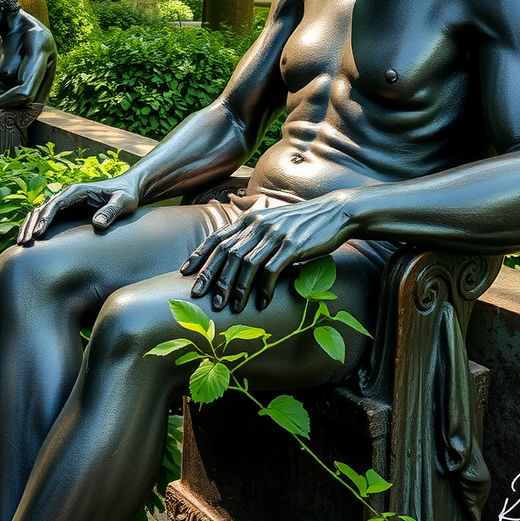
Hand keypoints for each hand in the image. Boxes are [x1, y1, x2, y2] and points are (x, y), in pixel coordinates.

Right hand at [17, 178, 138, 244]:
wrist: (128, 188)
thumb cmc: (127, 195)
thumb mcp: (124, 202)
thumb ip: (112, 211)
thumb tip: (97, 224)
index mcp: (78, 191)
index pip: (55, 204)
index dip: (45, 218)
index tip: (37, 234)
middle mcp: (68, 195)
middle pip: (42, 208)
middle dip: (31, 225)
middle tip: (22, 244)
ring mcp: (65, 202)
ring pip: (39, 212)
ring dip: (29, 226)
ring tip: (20, 244)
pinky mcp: (66, 210)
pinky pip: (46, 217)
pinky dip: (35, 227)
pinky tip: (30, 242)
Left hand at [180, 197, 351, 312]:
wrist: (334, 213)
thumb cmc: (300, 222)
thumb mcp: (272, 221)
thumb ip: (252, 233)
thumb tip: (232, 253)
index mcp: (250, 219)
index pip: (217, 238)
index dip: (200, 255)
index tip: (186, 273)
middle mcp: (258, 225)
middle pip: (227, 253)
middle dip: (212, 277)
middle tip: (201, 298)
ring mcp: (275, 235)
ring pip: (246, 264)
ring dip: (236, 289)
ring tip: (230, 308)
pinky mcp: (293, 245)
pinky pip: (272, 270)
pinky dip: (264, 288)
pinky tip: (261, 303)